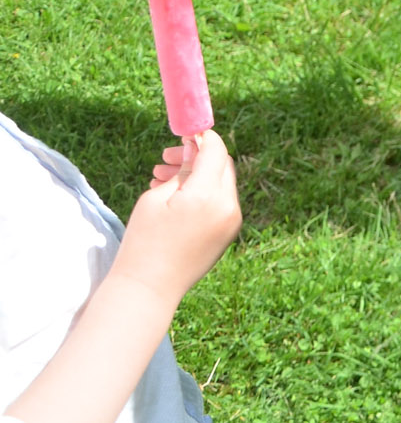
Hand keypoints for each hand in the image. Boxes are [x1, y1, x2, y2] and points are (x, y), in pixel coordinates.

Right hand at [112, 130, 241, 304]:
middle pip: (222, 166)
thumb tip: (195, 149)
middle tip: (166, 159)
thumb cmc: (145, 240)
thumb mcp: (156, 197)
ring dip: (198, 175)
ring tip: (161, 177)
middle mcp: (229, 206)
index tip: (184, 133)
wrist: (149, 288)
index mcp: (209, 195)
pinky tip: (175, 197)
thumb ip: (181, 170)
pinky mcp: (228, 234)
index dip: (202, 138)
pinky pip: (220, 203)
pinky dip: (203, 194)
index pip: (216, 152)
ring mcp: (232, 222)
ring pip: (221, 184)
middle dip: (197, 157)